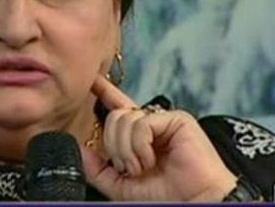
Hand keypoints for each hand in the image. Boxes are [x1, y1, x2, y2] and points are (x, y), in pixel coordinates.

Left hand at [81, 75, 237, 201]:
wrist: (194, 202)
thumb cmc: (167, 196)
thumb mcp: (122, 186)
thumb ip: (99, 170)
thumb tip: (80, 149)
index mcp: (139, 137)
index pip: (118, 107)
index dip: (104, 91)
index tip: (91, 80)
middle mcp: (151, 124)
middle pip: (114, 117)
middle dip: (115, 147)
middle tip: (131, 168)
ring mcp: (164, 120)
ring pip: (124, 119)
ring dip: (128, 151)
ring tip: (144, 166)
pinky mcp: (176, 119)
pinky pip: (142, 124)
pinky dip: (140, 146)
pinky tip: (151, 159)